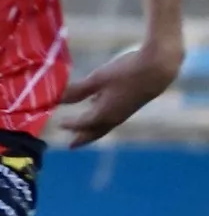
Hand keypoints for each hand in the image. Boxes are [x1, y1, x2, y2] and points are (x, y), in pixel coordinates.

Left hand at [49, 38, 185, 146]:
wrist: (158, 69)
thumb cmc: (125, 72)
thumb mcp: (97, 79)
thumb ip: (77, 90)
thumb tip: (56, 99)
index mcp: (103, 114)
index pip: (82, 124)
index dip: (70, 125)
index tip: (59, 124)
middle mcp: (114, 118)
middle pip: (95, 132)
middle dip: (82, 138)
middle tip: (71, 146)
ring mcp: (125, 112)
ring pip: (105, 126)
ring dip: (92, 130)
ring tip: (83, 132)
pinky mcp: (132, 105)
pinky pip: (113, 117)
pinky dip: (102, 119)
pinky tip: (98, 107)